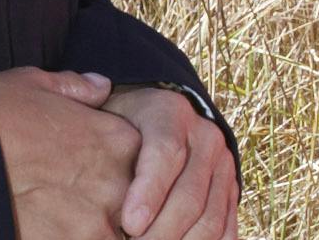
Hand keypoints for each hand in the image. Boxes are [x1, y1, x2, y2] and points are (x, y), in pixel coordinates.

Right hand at [0, 68, 140, 239]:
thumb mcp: (35, 84)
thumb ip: (77, 88)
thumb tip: (100, 87)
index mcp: (118, 139)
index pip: (148, 167)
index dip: (123, 177)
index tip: (99, 182)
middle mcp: (117, 181)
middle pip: (138, 210)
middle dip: (118, 213)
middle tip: (78, 206)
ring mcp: (96, 221)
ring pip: (117, 235)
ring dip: (94, 229)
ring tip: (64, 220)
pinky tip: (48, 232)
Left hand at [101, 84, 238, 239]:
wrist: (153, 120)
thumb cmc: (114, 125)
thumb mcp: (100, 112)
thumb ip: (87, 107)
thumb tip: (92, 93)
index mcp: (170, 113)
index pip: (166, 152)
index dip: (149, 192)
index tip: (129, 224)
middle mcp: (204, 136)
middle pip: (190, 195)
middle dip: (162, 232)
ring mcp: (222, 164)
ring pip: (210, 217)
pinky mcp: (231, 187)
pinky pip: (227, 225)